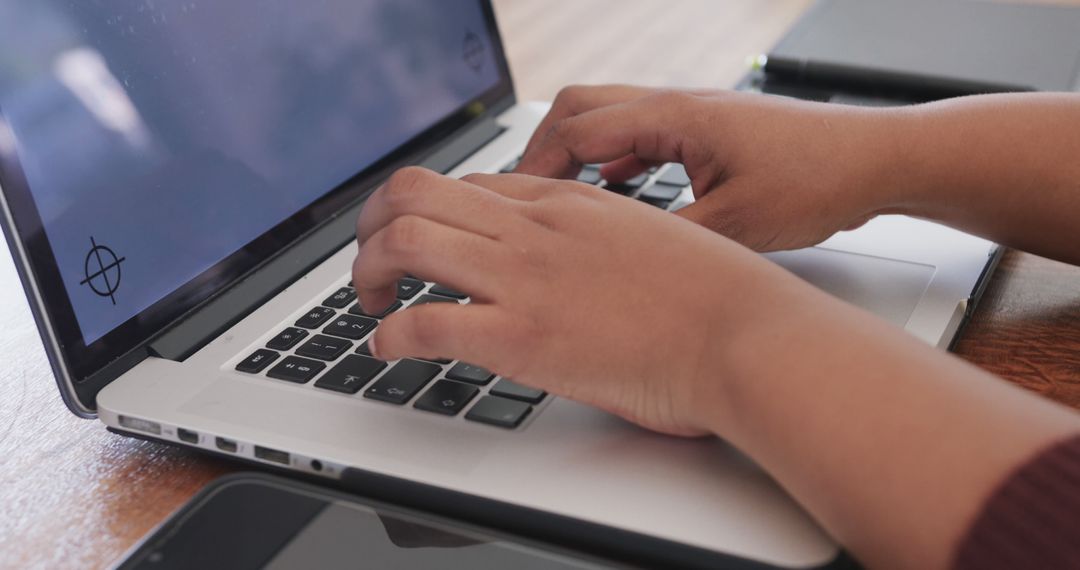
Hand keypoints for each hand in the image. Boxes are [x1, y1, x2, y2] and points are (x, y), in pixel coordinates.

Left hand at [351, 167, 820, 436]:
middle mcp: (536, 228)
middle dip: (374, 223)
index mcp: (570, 202)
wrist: (746, 336)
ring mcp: (525, 278)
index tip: (423, 240)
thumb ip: (603, 245)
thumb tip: (581, 270)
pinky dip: (389, 334)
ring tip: (369, 299)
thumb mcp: (651, 243)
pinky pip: (424, 322)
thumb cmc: (717, 299)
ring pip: (405, 239)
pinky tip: (387, 348)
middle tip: (372, 260)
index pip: (471, 185)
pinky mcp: (522, 336)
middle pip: (416, 191)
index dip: (432, 211)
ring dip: (366, 269)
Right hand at [515, 85, 913, 251]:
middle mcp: (676, 104)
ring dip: (576, 153)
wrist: (875, 159)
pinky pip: (641, 134)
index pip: (576, 130)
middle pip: (579, 107)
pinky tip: (614, 190)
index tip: (510, 206)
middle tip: (522, 198)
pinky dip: (614, 159)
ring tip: (555, 199)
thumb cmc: (817, 180)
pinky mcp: (707, 131)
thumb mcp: (735, 224)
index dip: (535, 168)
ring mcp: (691, 114)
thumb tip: (613, 262)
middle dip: (542, 149)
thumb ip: (668, 239)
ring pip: (608, 118)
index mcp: (673, 116)